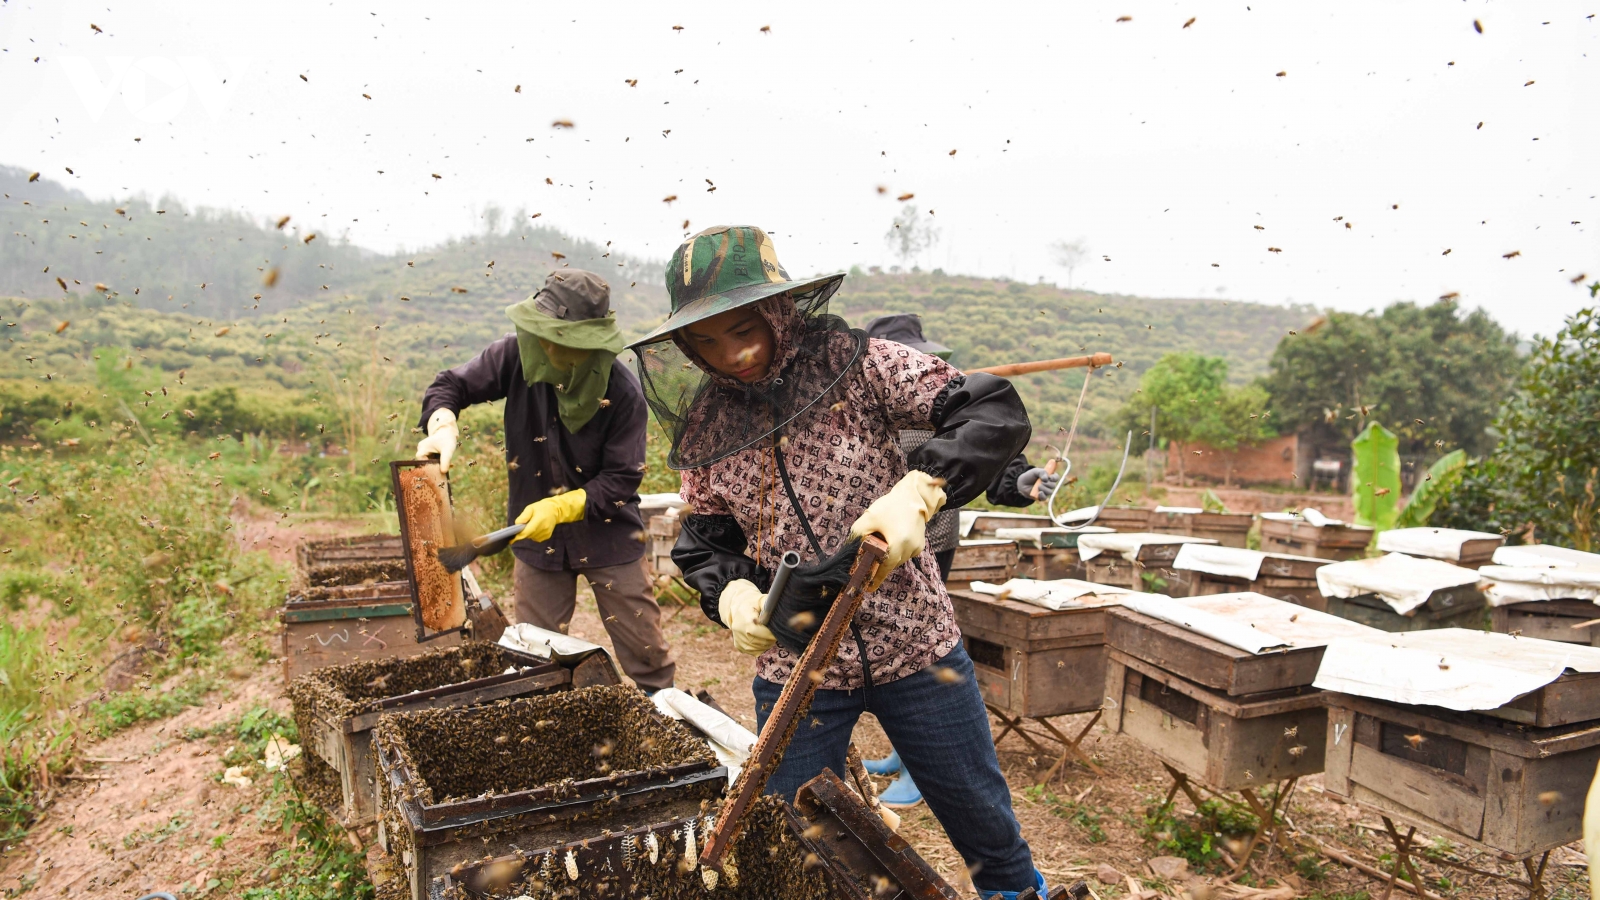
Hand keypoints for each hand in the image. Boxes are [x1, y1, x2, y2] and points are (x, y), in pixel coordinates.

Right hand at [415, 408, 458, 471]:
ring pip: (428, 462)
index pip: (422, 464)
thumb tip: (443, 472)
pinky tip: (443, 462)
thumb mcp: (448, 451)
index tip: (439, 472)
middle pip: (425, 464)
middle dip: (434, 467)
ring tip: (445, 465)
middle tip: (444, 469)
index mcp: (422, 449)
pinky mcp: (427, 452)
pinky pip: (430, 460)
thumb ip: (445, 461)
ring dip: (436, 465)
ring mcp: (423, 450)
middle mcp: (420, 450)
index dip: (430, 469)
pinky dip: (437, 462)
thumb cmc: (447, 439)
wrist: (448, 432)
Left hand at [513, 489, 588, 542]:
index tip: (511, 540)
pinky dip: (533, 534)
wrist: (555, 510)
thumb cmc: (541, 508)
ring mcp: (546, 533)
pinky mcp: (547, 536)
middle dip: (523, 532)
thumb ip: (523, 516)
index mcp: (539, 520)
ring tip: (532, 524)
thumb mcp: (530, 508)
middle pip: (528, 535)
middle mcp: (543, 528)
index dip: (518, 537)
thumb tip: (517, 524)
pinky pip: (536, 538)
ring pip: (531, 537)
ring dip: (528, 533)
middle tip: (524, 525)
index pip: (526, 532)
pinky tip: (537, 527)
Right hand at [718, 579, 774, 654]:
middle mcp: (740, 631)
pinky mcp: (739, 646)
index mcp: (746, 619)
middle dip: (771, 638)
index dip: (771, 633)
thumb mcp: (761, 600)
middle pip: (761, 641)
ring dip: (767, 643)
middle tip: (774, 631)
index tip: (777, 628)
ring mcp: (739, 640)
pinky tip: (761, 638)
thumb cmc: (753, 604)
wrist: (738, 608)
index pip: (760, 632)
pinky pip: (755, 651)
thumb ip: (770, 606)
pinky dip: (761, 647)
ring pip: (759, 648)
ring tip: (767, 633)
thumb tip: (780, 613)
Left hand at [849, 471, 945, 590]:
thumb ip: (858, 536)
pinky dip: (896, 551)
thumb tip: (851, 551)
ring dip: (888, 556)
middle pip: (890, 564)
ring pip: (897, 560)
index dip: (875, 579)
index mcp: (898, 544)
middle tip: (867, 561)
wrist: (914, 496)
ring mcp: (916, 548)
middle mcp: (909, 549)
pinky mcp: (919, 545)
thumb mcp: (868, 519)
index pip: (884, 569)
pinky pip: (904, 554)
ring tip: (880, 543)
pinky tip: (891, 538)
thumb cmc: (890, 506)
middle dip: (879, 564)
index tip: (867, 588)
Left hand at [1016, 466, 1059, 499]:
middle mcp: (1048, 484)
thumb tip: (1046, 479)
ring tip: (1038, 486)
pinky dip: (1042, 495)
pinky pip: (1045, 498)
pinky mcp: (1041, 497)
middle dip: (1047, 484)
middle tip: (1041, 482)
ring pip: (1050, 492)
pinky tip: (1039, 492)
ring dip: (1044, 489)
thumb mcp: (1035, 471)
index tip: (1050, 477)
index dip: (1054, 478)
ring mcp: (1045, 491)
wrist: (1022, 483)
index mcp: (1049, 477)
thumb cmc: (1030, 476)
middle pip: (1053, 485)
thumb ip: (1042, 472)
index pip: (1056, 477)